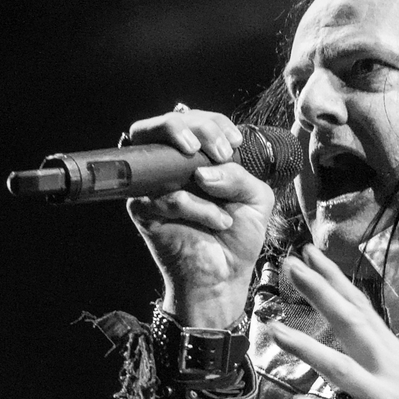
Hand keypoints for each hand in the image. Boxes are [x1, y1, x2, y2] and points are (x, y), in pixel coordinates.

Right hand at [122, 103, 277, 327]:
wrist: (223, 278)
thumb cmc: (237, 239)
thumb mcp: (255, 199)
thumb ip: (240, 174)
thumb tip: (205, 170)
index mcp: (198, 159)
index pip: (194, 120)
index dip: (213, 123)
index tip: (233, 143)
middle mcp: (172, 168)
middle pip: (165, 124)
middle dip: (196, 129)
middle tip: (219, 152)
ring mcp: (155, 188)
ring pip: (160, 157)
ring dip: (193, 173)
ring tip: (220, 201)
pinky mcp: (143, 211)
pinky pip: (162, 197)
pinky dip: (192, 207)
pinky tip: (215, 222)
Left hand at [269, 245, 398, 398]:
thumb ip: (380, 354)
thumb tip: (356, 334)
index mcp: (392, 352)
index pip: (360, 307)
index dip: (334, 280)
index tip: (307, 253)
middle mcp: (388, 367)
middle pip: (351, 322)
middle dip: (321, 293)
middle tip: (291, 267)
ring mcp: (384, 397)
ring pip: (341, 368)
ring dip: (308, 348)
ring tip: (276, 330)